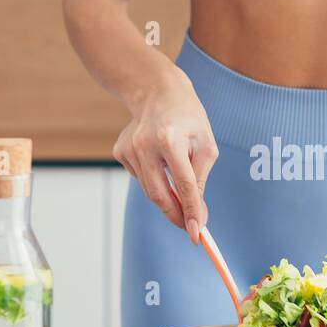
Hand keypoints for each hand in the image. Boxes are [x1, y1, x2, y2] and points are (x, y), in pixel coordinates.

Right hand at [113, 74, 217, 242]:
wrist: (157, 91)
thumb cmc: (188, 119)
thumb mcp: (205, 145)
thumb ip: (200, 180)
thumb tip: (197, 215)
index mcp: (170, 140)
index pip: (184, 185)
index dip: (192, 212)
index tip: (198, 234)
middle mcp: (145, 145)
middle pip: (159, 194)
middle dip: (175, 215)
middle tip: (190, 226)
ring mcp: (129, 149)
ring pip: (149, 189)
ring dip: (166, 197)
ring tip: (179, 187)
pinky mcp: (120, 152)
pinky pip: (140, 177)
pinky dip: (153, 178)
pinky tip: (159, 159)